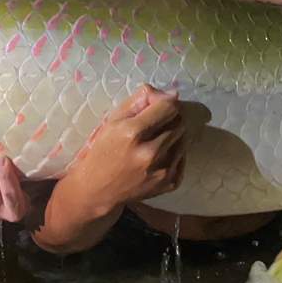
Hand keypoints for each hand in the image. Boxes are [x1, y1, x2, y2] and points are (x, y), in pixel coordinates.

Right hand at [69, 84, 185, 214]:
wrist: (98, 190)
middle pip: (179, 122)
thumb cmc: (103, 151)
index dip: (166, 102)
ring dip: (172, 135)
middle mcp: (150, 153)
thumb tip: (171, 93)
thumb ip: (139, 101)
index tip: (160, 104)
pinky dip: (174, 153)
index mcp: (132, 133)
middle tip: (155, 123)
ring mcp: (162, 171)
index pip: (169, 107)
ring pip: (183, 139)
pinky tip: (157, 156)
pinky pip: (183, 157)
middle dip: (170, 118)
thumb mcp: (113, 120)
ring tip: (155, 140)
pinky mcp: (170, 183)